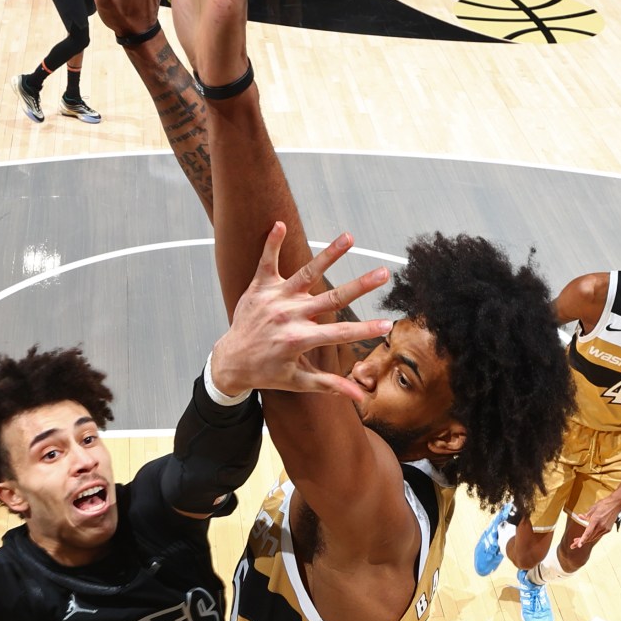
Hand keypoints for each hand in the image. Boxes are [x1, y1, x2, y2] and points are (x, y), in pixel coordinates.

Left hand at [208, 225, 391, 400]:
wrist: (231, 360)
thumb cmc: (268, 372)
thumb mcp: (299, 382)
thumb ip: (330, 385)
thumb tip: (360, 397)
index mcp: (298, 340)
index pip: (339, 333)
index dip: (365, 330)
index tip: (389, 324)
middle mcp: (288, 316)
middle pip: (331, 298)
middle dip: (360, 286)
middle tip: (384, 273)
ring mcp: (274, 299)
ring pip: (306, 273)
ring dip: (328, 255)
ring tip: (349, 237)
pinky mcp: (259, 287)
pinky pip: (265, 262)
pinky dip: (271, 243)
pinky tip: (280, 223)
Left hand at [569, 487, 620, 550]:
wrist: (616, 504)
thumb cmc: (605, 504)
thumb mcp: (593, 508)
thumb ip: (586, 515)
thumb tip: (580, 517)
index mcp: (596, 520)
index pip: (588, 532)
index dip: (583, 539)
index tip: (579, 545)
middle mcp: (601, 526)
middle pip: (590, 537)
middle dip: (581, 541)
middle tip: (573, 544)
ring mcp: (605, 528)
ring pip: (594, 537)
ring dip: (587, 539)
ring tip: (579, 540)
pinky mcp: (608, 529)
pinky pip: (598, 535)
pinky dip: (593, 536)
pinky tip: (588, 536)